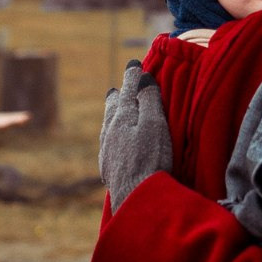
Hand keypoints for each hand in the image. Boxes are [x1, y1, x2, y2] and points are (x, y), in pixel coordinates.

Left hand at [99, 60, 172, 212]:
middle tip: (117, 89)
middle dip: (117, 96)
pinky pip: (108, 145)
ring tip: (114, 111)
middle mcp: (109, 132)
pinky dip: (112, 137)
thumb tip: (143, 77)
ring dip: (112, 117)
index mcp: (121, 118)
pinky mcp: (109, 169)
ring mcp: (107, 151)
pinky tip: (113, 143)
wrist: (135, 198)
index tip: (135, 64)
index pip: (127, 90)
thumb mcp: (155, 125)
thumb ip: (149, 101)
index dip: (133, 76)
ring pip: (107, 127)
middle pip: (112, 108)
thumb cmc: (149, 159)